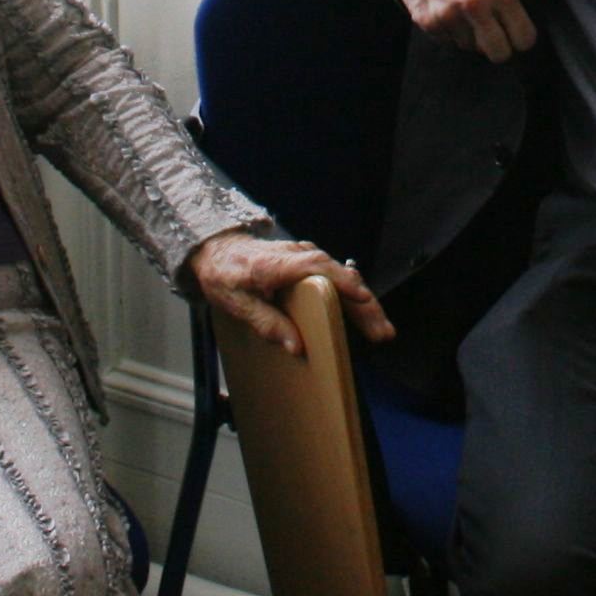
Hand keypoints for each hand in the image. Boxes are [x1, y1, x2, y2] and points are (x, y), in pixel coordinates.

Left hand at [187, 231, 397, 356]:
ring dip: (362, 301)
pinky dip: (350, 293)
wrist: (214, 249)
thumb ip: (266, 323)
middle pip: (338, 274)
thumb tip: (296, 346)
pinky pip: (333, 275)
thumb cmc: (222, 274)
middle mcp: (295, 255)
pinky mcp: (306, 261)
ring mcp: (302, 255)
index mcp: (275, 264)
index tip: (361, 296)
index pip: (316, 267)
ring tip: (379, 328)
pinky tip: (362, 312)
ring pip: (340, 275)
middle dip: (364, 302)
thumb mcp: (236, 303)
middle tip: (382, 330)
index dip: (341, 281)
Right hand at [386, 0, 538, 63]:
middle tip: (493, 37)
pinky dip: (448, 30)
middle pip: (499, 53)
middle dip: (499, 48)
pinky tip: (446, 10)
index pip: (523, 37)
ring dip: (469, 35)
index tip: (516, 36)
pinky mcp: (427, 20)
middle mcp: (475, 5)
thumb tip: (515, 28)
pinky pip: (447, 41)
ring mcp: (449, 14)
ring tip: (463, 12)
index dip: (521, 39)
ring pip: (470, 47)